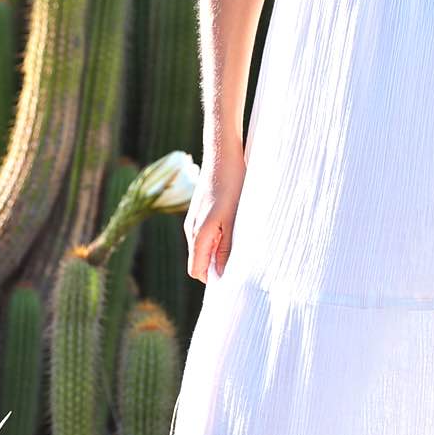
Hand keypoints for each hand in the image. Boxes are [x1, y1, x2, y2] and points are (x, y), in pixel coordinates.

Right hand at [184, 151, 247, 280]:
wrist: (223, 155)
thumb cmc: (231, 185)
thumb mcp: (233, 219)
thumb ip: (226, 247)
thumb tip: (220, 273)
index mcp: (198, 234)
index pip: (197, 271)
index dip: (213, 279)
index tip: (233, 279)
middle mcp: (191, 229)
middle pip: (199, 261)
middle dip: (216, 267)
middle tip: (242, 264)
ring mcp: (194, 220)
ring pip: (203, 248)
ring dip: (219, 252)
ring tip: (241, 246)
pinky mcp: (200, 212)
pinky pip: (206, 235)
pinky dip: (218, 240)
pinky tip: (235, 230)